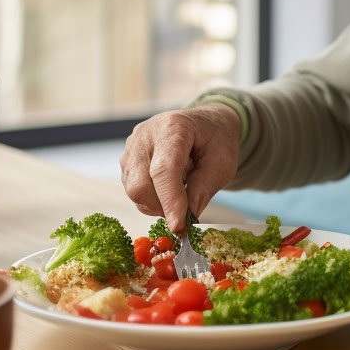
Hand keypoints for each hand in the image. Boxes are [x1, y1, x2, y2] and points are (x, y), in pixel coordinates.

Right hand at [120, 104, 241, 234]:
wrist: (207, 123)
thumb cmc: (217, 140)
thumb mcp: (223, 163)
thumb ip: (204, 188)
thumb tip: (185, 218)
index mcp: (173, 127)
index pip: (164, 170)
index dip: (170, 201)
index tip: (179, 226)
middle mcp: (145, 134)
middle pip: (140, 184)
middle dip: (162, 206)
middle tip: (185, 210)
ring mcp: (131, 146)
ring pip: (133, 190)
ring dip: (157, 202)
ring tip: (181, 187)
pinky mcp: (126, 159)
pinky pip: (132, 188)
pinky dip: (151, 197)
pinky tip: (168, 185)